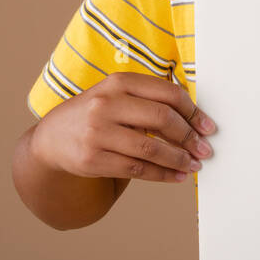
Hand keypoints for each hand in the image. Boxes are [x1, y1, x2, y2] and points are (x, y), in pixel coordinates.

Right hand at [32, 72, 216, 182]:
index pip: (167, 93)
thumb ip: (148, 100)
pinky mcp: (93, 159)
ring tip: (194, 165)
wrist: (51, 139)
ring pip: (151, 148)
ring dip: (179, 159)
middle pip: (162, 118)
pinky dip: (162, 175)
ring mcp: (98, 132)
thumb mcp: (115, 96)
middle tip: (205, 149)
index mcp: (118, 83)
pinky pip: (137, 169)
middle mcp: (106, 104)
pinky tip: (176, 176)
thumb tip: (194, 117)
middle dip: (189, 136)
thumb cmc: (95, 115)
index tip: (208, 126)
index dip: (193, 111)